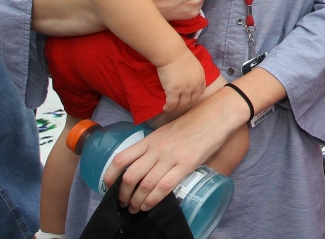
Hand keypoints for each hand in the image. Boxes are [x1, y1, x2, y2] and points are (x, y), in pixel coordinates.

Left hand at [108, 89, 244, 212]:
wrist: (216, 115)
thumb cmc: (193, 122)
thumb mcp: (167, 130)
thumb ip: (155, 145)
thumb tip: (146, 163)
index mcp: (150, 139)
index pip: (121, 158)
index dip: (110, 175)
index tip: (108, 186)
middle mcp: (157, 149)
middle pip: (130, 176)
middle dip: (122, 194)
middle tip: (123, 203)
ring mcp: (171, 157)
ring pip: (145, 184)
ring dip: (136, 201)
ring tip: (135, 208)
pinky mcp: (186, 164)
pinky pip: (164, 186)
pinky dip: (153, 199)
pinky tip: (149, 205)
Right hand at [155, 51, 205, 111]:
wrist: (172, 54)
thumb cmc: (180, 56)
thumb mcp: (194, 65)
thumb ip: (194, 74)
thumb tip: (188, 79)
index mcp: (201, 78)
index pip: (200, 92)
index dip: (194, 96)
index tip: (188, 97)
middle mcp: (195, 85)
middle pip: (192, 100)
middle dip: (186, 103)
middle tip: (178, 103)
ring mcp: (185, 90)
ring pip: (182, 104)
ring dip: (177, 107)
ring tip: (171, 106)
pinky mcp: (174, 92)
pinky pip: (172, 104)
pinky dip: (168, 108)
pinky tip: (165, 108)